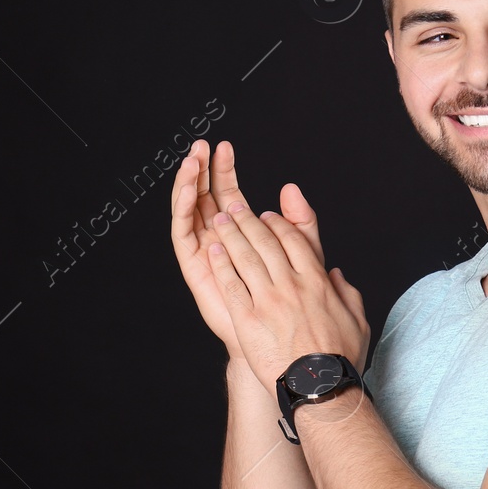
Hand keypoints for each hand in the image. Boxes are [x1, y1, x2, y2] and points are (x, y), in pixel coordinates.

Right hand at [169, 140, 329, 364]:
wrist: (282, 343)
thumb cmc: (294, 304)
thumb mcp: (303, 254)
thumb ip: (299, 221)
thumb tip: (291, 187)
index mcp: (242, 235)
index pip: (228, 193)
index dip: (224, 170)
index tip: (224, 146)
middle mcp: (219, 241)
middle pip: (205, 197)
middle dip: (202, 171)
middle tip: (202, 146)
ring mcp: (205, 254)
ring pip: (191, 212)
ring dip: (188, 185)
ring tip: (191, 162)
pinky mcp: (196, 269)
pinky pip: (184, 237)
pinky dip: (184, 214)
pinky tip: (189, 196)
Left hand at [205, 180, 370, 387]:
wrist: (320, 388)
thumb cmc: (339, 359)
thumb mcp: (356, 319)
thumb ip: (347, 292)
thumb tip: (336, 275)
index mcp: (317, 282)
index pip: (294, 241)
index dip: (278, 224)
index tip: (267, 216)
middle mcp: (291, 285)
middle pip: (265, 242)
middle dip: (248, 221)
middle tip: (235, 209)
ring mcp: (268, 301)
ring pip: (245, 258)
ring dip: (230, 235)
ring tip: (219, 221)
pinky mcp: (248, 320)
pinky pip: (231, 285)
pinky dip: (221, 265)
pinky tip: (212, 252)